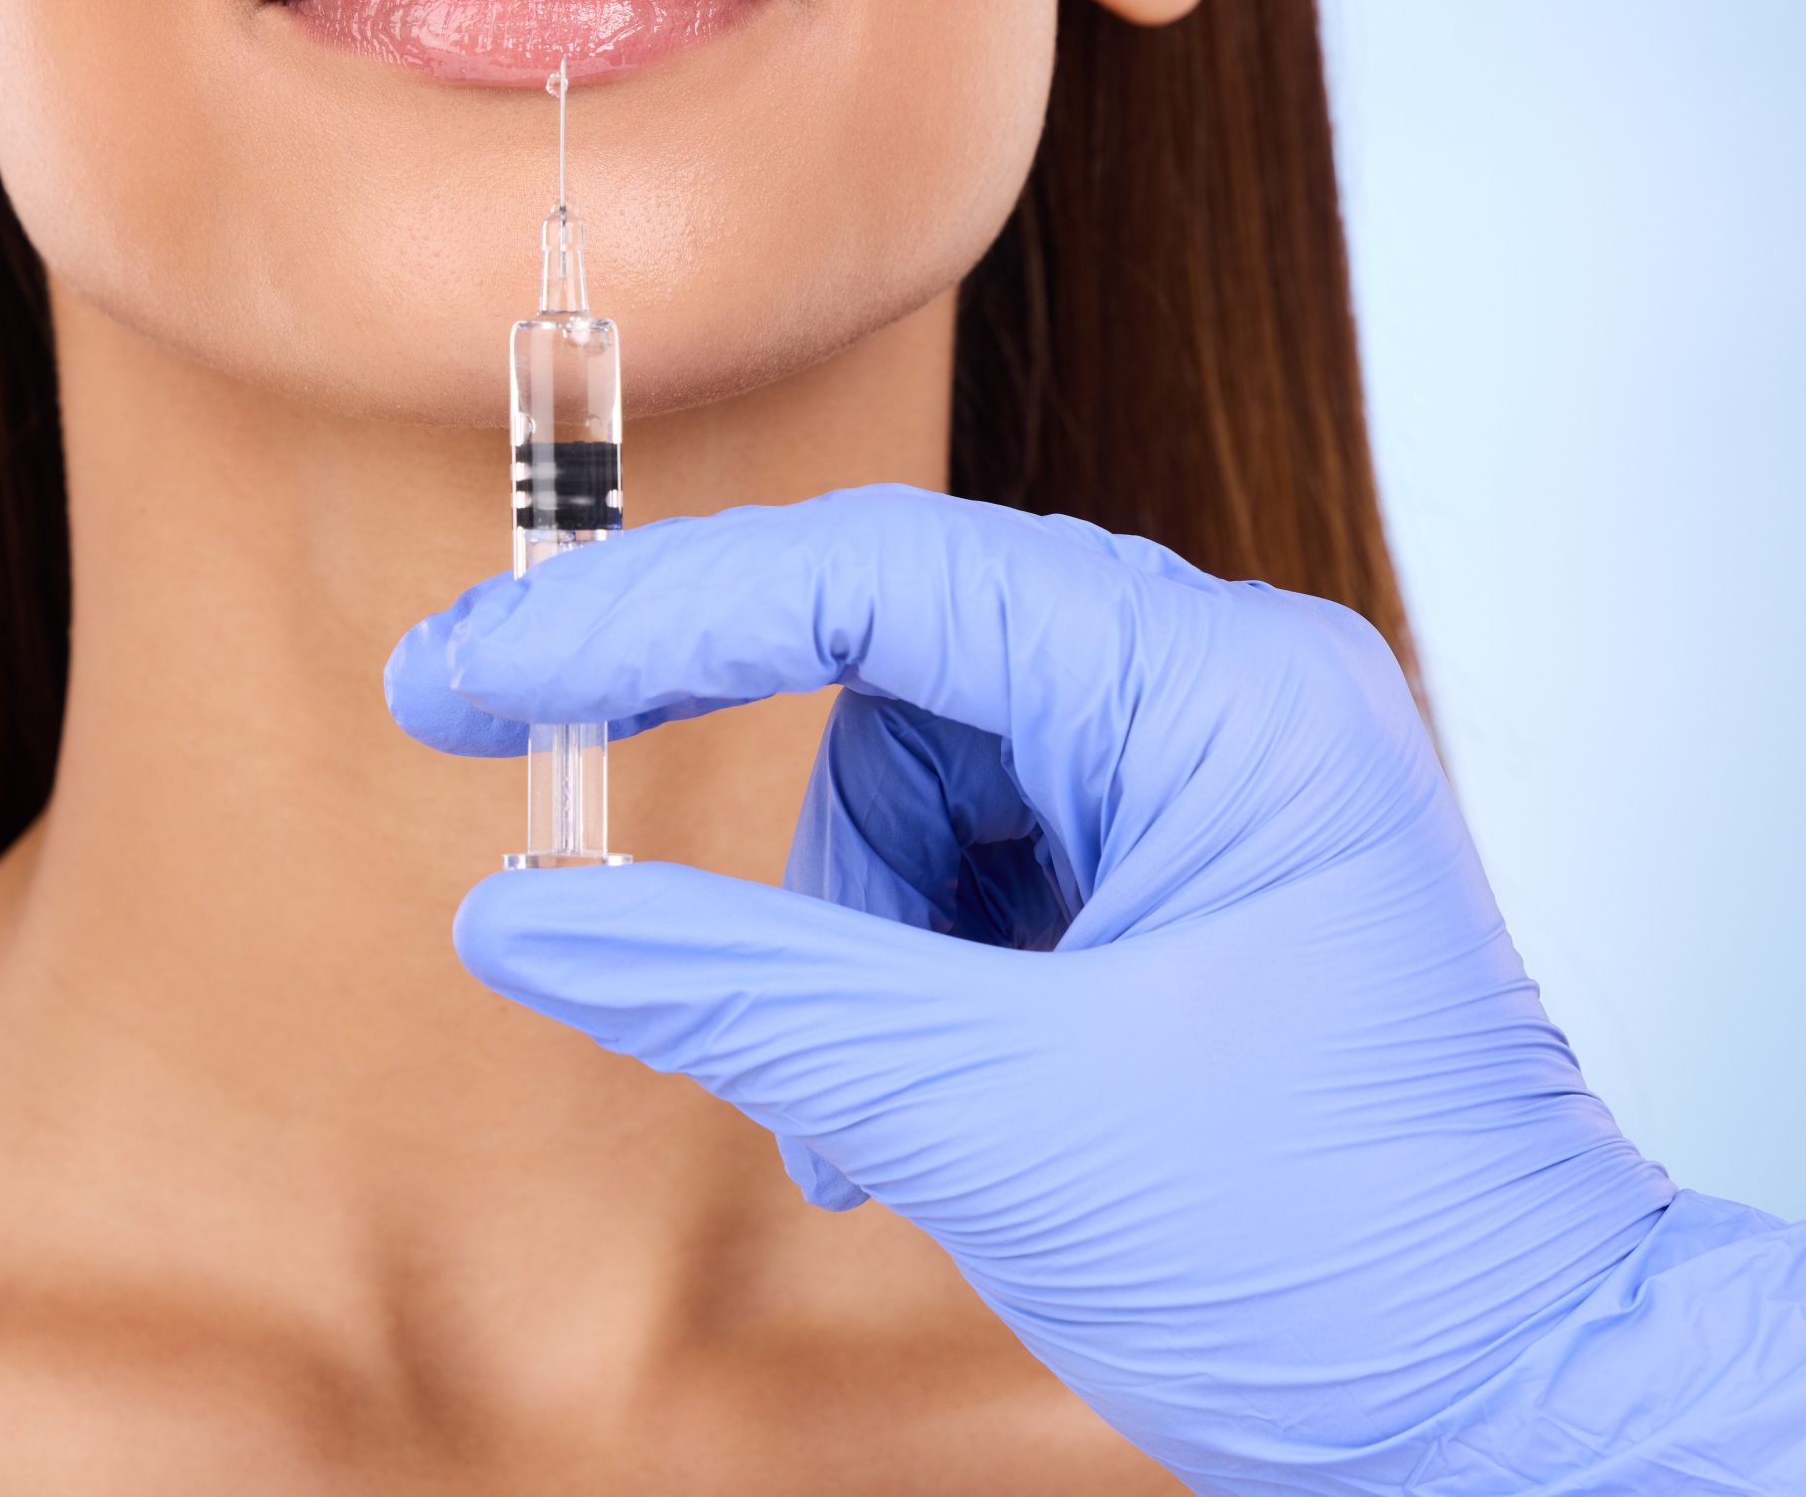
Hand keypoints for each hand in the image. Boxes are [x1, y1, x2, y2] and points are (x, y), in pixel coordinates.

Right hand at [386, 487, 1801, 1494]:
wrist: (1517, 1414)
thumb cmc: (1327, 1260)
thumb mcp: (989, 1114)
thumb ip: (737, 992)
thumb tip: (513, 919)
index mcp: (1218, 693)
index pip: (879, 579)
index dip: (649, 612)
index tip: (474, 674)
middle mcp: (1218, 695)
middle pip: (889, 663)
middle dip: (750, 788)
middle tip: (530, 782)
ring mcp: (1200, 778)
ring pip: (910, 779)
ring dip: (846, 939)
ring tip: (875, 1123)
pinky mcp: (1172, 867)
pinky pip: (968, 861)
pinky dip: (901, 973)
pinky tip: (922, 1108)